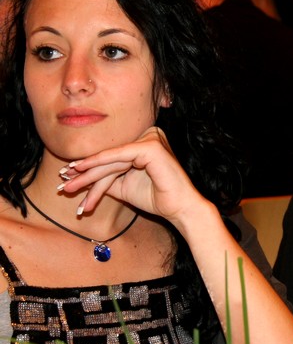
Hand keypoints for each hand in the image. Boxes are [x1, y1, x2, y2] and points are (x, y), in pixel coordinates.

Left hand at [58, 127, 207, 223]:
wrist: (179, 208)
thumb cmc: (156, 197)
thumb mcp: (124, 186)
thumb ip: (107, 177)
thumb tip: (80, 175)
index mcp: (146, 141)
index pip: (113, 156)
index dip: (90, 168)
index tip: (67, 177)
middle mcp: (150, 134)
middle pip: (111, 157)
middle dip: (85, 173)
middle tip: (63, 184)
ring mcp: (152, 137)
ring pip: (112, 158)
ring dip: (88, 174)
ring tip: (69, 186)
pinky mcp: (151, 146)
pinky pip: (120, 155)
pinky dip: (100, 164)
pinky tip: (82, 171)